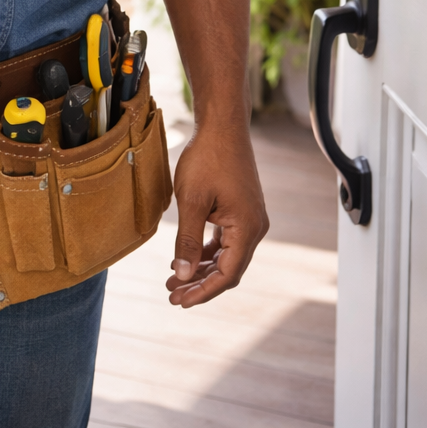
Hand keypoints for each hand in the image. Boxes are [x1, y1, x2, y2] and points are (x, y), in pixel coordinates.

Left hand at [165, 121, 267, 306]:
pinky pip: (225, 241)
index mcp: (247, 229)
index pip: (226, 275)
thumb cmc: (207, 158)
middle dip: (200, 284)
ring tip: (174, 280)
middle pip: (228, 269)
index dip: (202, 291)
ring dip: (202, 269)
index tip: (179, 301)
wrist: (221, 126)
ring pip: (226, 256)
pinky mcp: (241, 210)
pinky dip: (207, 251)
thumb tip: (183, 276)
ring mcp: (249, 219)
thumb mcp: (192, 201)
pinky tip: (186, 257)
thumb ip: (187, 241)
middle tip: (172, 296)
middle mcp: (254, 228)